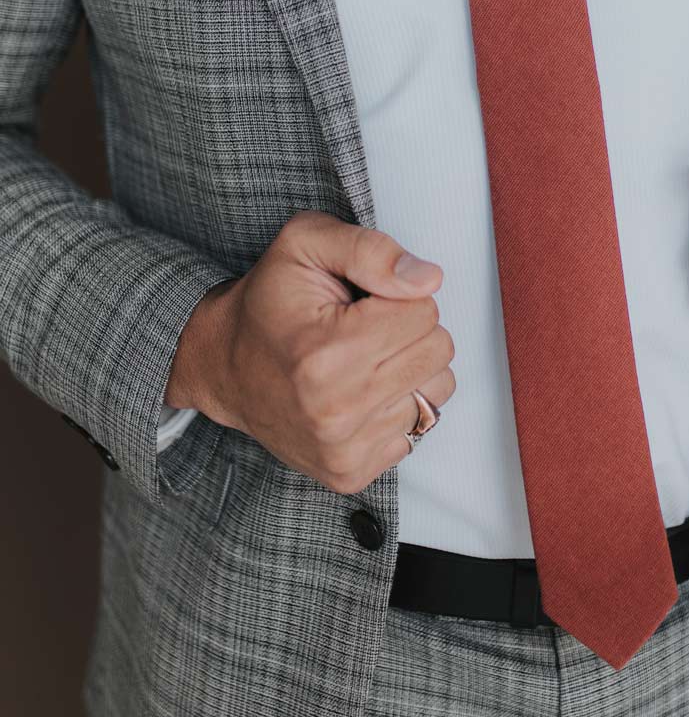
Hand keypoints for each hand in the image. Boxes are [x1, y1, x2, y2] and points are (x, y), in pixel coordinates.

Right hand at [166, 211, 455, 493]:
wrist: (224, 366)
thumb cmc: (266, 304)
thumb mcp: (306, 244)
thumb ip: (370, 251)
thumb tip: (427, 280)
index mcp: (326, 352)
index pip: (425, 311)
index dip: (398, 296)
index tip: (362, 302)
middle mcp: (335, 409)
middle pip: (437, 350)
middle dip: (409, 330)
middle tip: (364, 328)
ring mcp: (343, 447)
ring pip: (437, 390)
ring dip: (409, 369)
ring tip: (364, 360)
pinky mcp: (350, 472)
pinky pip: (420, 427)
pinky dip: (397, 405)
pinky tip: (360, 392)